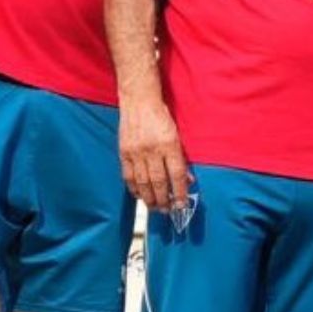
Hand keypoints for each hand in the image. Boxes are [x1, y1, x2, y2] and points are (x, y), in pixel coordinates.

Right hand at [119, 98, 192, 212]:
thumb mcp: (177, 134)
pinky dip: (134, 188)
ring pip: (143, 182)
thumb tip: (188, 180)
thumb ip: (182, 157)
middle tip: (167, 210)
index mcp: (169, 144)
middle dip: (164, 200)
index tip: (182, 204)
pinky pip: (129, 176)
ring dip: (149, 198)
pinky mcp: (124, 152)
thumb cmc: (162, 116)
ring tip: (154, 207)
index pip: (177, 174)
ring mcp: (136, 152)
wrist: (139, 101)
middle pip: (159, 182)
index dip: (180, 192)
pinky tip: (139, 196)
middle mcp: (152, 150)